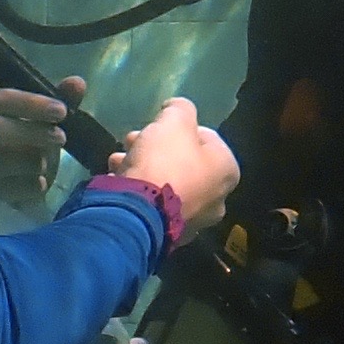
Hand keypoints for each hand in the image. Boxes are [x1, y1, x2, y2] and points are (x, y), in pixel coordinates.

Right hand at [0, 74, 79, 206]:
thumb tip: (78, 83)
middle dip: (31, 133)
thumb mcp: (37, 118)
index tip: (62, 111)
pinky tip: (38, 183)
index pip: (0, 100)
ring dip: (32, 161)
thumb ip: (57, 100)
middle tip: (61, 138)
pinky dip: (28, 187)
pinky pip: (6, 191)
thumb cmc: (19, 138)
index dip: (31, 104)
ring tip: (46, 163)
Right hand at [110, 96, 238, 235]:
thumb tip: (178, 109)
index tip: (156, 125)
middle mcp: (217, 199)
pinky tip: (118, 182)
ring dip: (142, 168)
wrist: (136, 215)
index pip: (205, 137)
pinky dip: (139, 192)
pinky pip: (153, 205)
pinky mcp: (168, 236)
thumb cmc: (163, 162)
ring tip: (117, 160)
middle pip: (184, 162)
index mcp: (227, 171)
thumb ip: (180, 108)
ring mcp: (193, 221)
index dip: (178, 126)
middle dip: (156, 147)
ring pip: (166, 184)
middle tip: (132, 141)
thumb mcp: (174, 120)